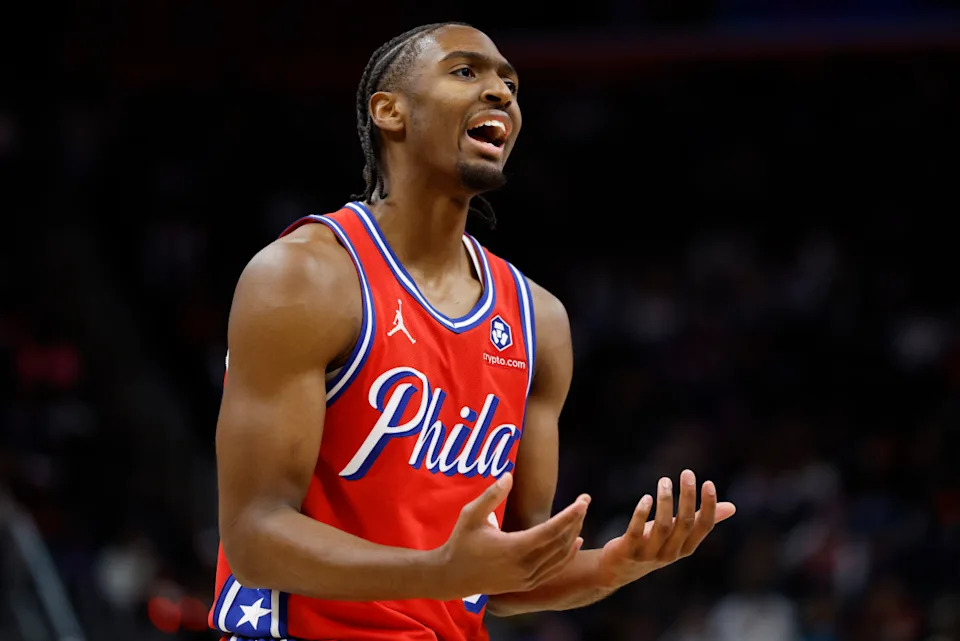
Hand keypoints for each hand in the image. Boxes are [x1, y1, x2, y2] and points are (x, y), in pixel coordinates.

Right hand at [433, 472, 589, 598]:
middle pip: (561, 542)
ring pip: (560, 556)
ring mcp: (527, 578)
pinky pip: (554, 569)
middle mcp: (525, 566)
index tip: (583, 500)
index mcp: (514, 548)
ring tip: (580, 515)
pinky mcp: (526, 584)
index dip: (570, 515)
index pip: (551, 530)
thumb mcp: (471, 515)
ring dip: (573, 535)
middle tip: (585, 500)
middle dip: (576, 520)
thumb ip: (491, 495)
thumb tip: (509, 476)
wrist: (452, 576)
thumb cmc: (461, 542)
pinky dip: (568, 555)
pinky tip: (575, 541)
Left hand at [598, 469, 735, 588]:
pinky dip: (641, 514)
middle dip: (688, 497)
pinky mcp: (629, 550)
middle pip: (685, 524)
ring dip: (665, 501)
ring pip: (663, 527)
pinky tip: (646, 498)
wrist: (620, 568)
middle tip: (687, 473)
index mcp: (686, 547)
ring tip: (665, 480)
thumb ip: (700, 520)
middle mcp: (671, 553)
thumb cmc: (654, 545)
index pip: (704, 527)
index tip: (708, 483)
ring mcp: (650, 553)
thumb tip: (733, 507)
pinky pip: (636, 531)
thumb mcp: (679, 534)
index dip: (709, 506)